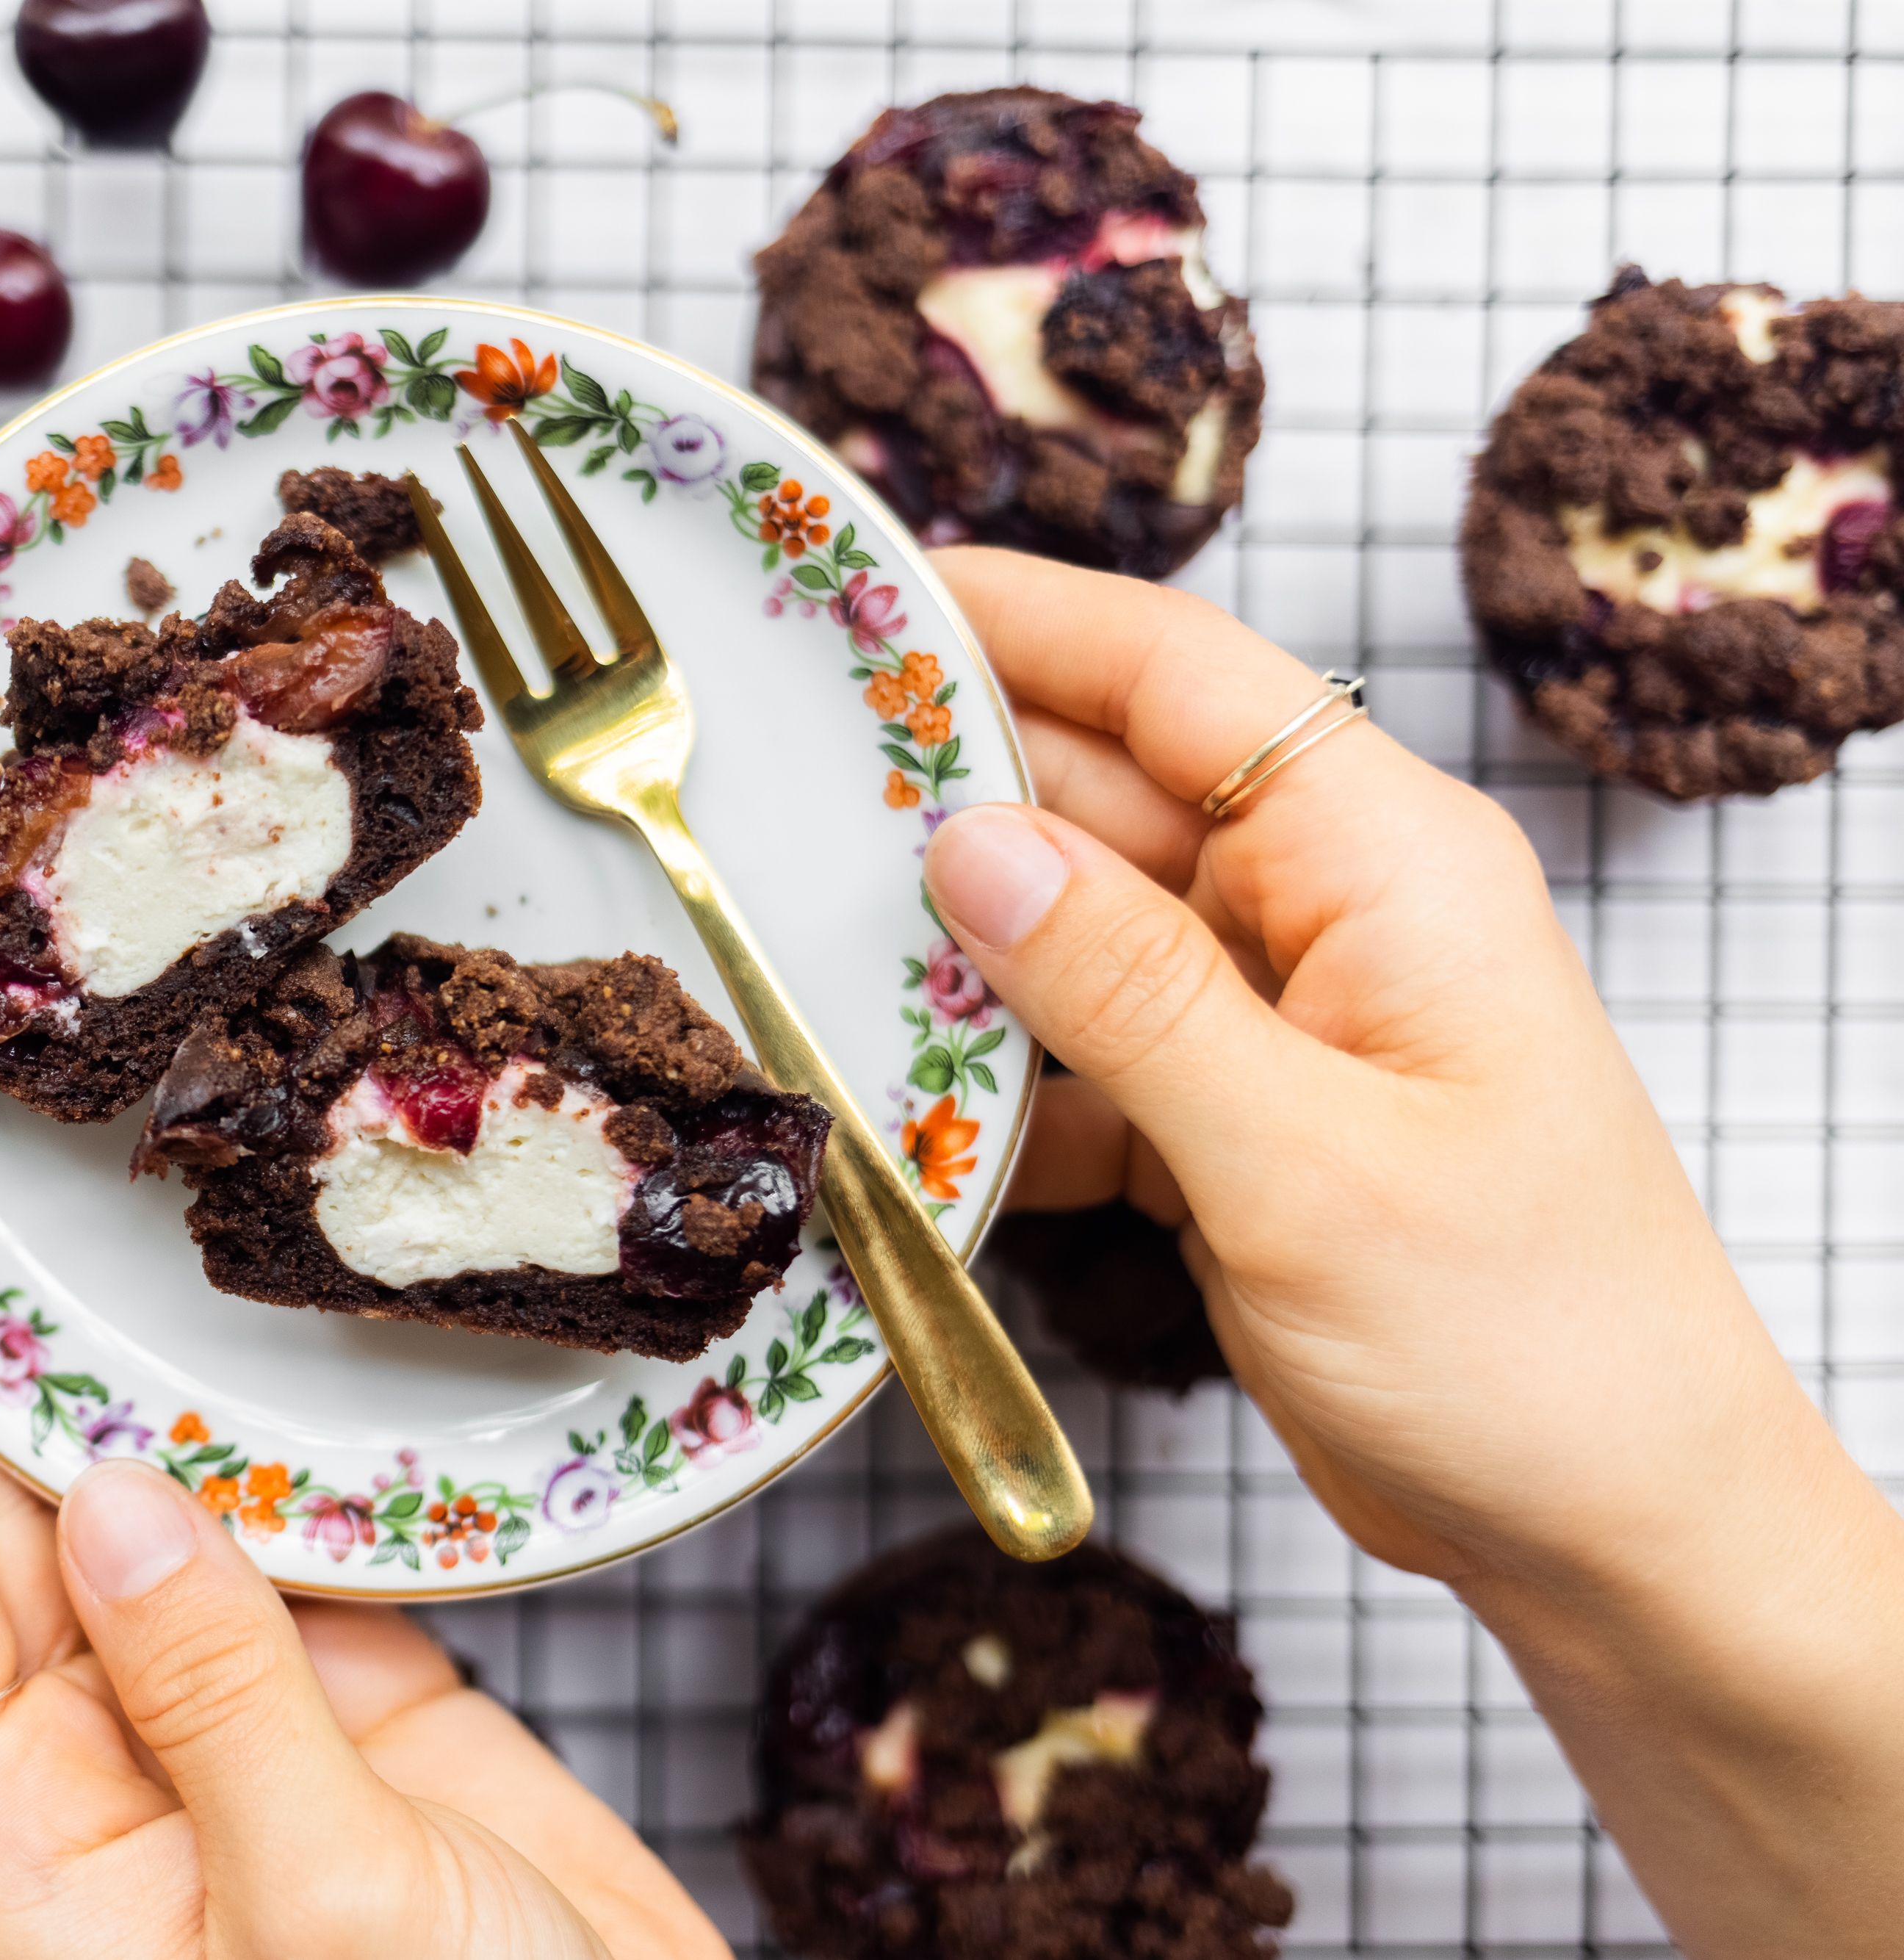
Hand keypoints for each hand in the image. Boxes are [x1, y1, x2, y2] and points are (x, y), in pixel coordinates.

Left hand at [0, 1239, 727, 1959]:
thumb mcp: (327, 1913)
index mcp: (46, 1866)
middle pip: (12, 1548)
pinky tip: (263, 1359)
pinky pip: (303, 1551)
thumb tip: (117, 1502)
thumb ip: (219, 1701)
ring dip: (125, 1395)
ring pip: (155, 1531)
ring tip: (79, 1238)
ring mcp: (248, 1743)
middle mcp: (121, 1791)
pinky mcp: (376, 1718)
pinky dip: (288, 1457)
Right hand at [923, 546, 1903, 1957]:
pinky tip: (905, 1122)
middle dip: (949, 788)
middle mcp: (1329, 915)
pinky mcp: (1242, 1130)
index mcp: (1384, 864)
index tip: (864, 591)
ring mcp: (1283, 1025)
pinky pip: (1089, 1066)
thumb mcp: (1303, 1163)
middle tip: (770, 781)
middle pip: (1109, 796)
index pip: (1179, 677)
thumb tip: (969, 846)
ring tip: (793, 942)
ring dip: (958, 958)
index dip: (1020, 616)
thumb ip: (1128, 994)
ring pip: (1082, 938)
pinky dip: (1002, 1095)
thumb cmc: (1525, 1344)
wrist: (1619, 1535)